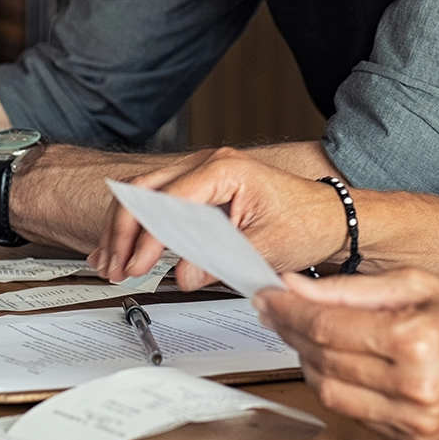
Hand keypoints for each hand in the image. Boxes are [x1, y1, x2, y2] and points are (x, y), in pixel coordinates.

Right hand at [87, 147, 345, 290]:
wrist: (329, 217)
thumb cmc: (307, 223)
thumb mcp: (266, 247)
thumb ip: (221, 260)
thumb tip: (182, 275)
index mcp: (224, 170)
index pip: (168, 201)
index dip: (147, 237)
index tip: (136, 266)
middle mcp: (208, 164)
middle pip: (144, 191)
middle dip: (123, 231)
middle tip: (115, 267)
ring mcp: (201, 174)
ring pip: (143, 194)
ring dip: (123, 229)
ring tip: (109, 263)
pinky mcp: (200, 190)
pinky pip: (156, 202)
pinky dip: (136, 225)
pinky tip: (120, 248)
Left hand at [254, 269, 438, 439]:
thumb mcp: (419, 285)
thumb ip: (352, 288)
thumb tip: (298, 286)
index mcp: (415, 340)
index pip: (328, 326)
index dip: (289, 310)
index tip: (268, 296)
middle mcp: (413, 386)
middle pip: (323, 359)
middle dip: (292, 332)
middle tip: (278, 310)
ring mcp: (414, 420)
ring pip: (331, 393)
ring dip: (309, 363)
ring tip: (306, 335)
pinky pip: (355, 415)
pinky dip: (338, 388)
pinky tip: (337, 364)